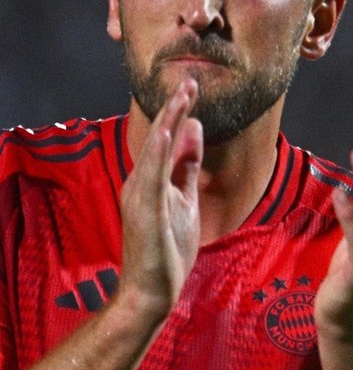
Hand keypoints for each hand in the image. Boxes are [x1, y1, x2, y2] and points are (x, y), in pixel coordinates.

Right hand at [115, 78, 202, 322]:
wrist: (153, 289)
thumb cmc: (167, 246)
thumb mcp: (185, 198)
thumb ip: (188, 166)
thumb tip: (194, 129)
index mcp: (151, 179)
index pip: (166, 138)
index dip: (178, 111)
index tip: (192, 86)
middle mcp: (140, 183)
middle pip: (158, 139)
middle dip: (174, 109)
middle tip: (190, 81)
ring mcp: (141, 197)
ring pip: (154, 152)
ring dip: (167, 123)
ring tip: (180, 97)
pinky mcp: (147, 212)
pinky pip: (152, 178)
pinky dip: (158, 154)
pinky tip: (165, 134)